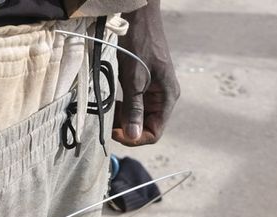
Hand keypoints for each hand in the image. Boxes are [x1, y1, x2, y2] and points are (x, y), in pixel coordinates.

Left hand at [113, 4, 179, 145]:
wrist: (139, 18)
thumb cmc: (139, 44)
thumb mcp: (134, 79)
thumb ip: (135, 108)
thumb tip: (133, 136)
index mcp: (167, 97)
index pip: (155, 132)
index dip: (135, 138)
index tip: (115, 132)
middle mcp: (164, 96)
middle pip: (147, 126)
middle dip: (128, 127)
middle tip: (109, 123)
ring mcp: (156, 90)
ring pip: (140, 116)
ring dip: (125, 118)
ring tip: (111, 112)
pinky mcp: (146, 84)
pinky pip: (136, 104)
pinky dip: (125, 107)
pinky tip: (114, 102)